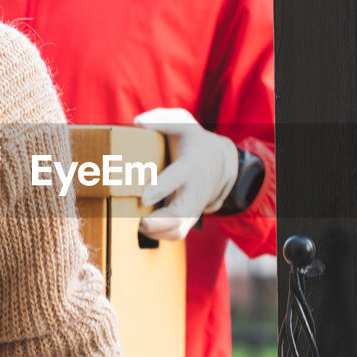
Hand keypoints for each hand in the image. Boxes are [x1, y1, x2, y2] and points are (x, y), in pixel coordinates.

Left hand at [133, 107, 237, 240]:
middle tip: (136, 220)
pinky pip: (176, 234)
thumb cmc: (194, 141)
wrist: (220, 162)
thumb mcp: (183, 123)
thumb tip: (139, 123)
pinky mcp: (190, 217)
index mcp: (190, 166)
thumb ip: (161, 120)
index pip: (177, 177)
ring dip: (156, 232)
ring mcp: (194, 207)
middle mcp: (194, 190)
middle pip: (179, 215)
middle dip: (156, 223)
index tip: (144, 196)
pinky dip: (159, 236)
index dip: (161, 188)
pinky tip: (143, 228)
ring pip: (178, 230)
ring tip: (136, 224)